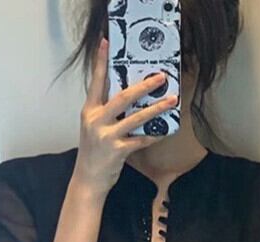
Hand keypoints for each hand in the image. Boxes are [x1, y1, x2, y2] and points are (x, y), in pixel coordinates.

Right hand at [71, 37, 178, 196]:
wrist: (88, 180)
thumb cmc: (93, 152)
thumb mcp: (93, 128)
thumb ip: (105, 112)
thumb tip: (127, 97)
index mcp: (89, 111)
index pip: (96, 82)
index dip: (101, 62)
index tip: (106, 43)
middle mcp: (96, 120)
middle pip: (122, 96)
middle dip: (143, 86)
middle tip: (160, 77)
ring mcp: (106, 136)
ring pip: (136, 118)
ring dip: (156, 108)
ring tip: (172, 100)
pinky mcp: (117, 151)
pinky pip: (141, 140)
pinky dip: (154, 135)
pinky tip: (166, 130)